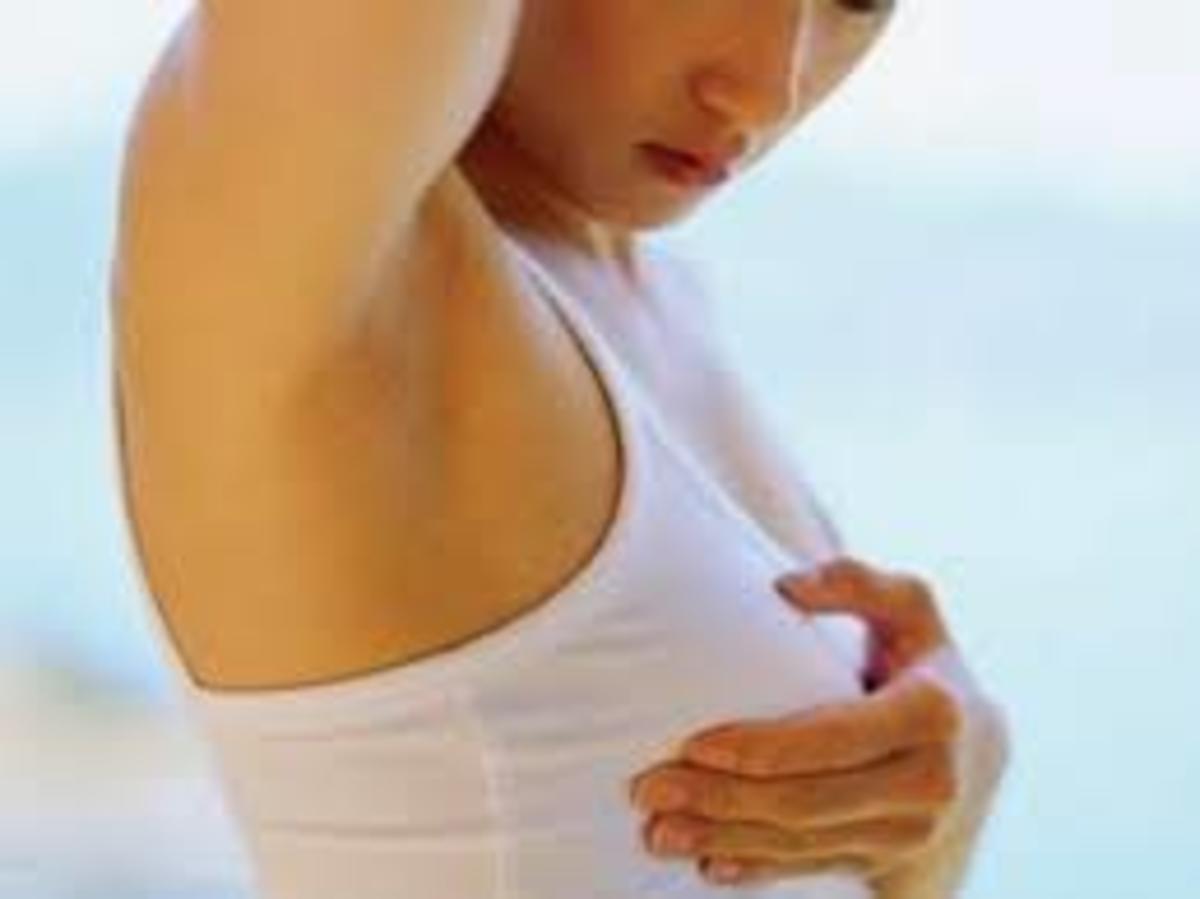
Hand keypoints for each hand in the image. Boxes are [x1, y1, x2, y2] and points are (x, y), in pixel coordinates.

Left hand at [627, 555, 1003, 888]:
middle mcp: (931, 782)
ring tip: (657, 830)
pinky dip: (757, 869)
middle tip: (649, 789)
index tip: (694, 744)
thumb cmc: (920, 662)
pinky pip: (813, 868)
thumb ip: (856, 580)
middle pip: (807, 800)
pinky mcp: (887, 860)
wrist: (975, 748)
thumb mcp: (909, 609)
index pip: (833, 737)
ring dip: (725, 839)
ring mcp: (911, 831)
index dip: (761, 747)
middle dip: (721, 799)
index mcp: (933, 713)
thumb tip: (786, 586)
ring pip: (802, 843)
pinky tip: (707, 863)